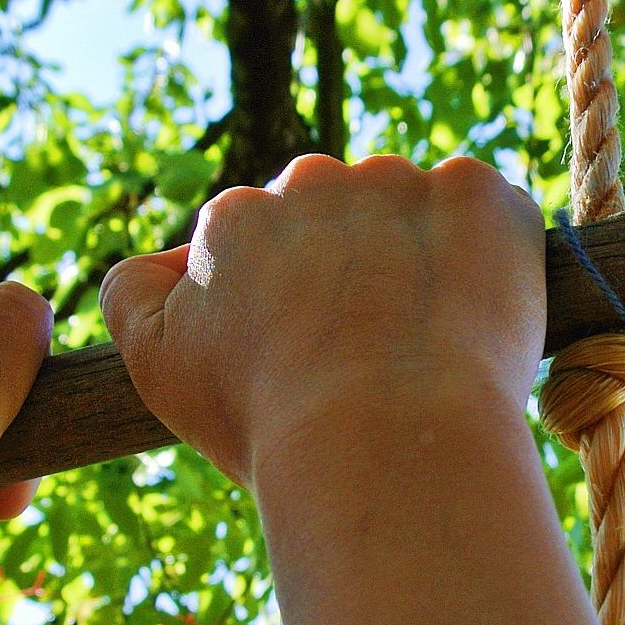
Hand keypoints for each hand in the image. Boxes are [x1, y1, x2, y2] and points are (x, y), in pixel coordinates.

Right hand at [97, 154, 545, 489]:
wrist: (385, 443)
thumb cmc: (270, 423)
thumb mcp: (157, 369)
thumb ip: (134, 294)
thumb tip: (169, 257)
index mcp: (234, 219)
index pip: (265, 246)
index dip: (295, 305)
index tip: (317, 358)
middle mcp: (311, 181)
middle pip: (340, 217)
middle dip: (357, 270)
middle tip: (378, 357)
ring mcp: (399, 182)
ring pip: (414, 213)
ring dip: (424, 260)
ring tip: (431, 350)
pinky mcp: (477, 195)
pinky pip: (487, 214)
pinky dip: (490, 257)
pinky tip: (478, 323)